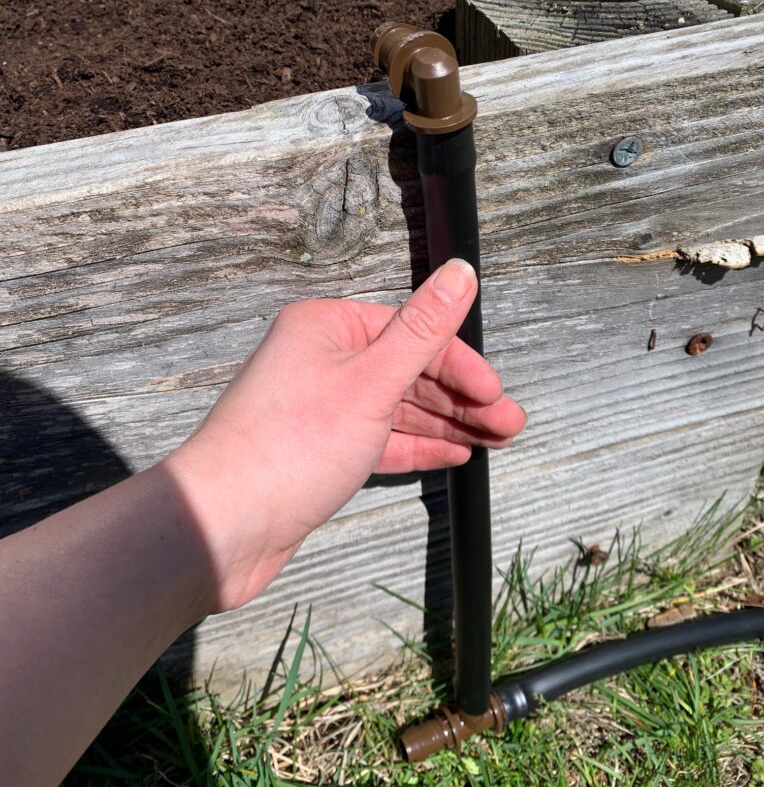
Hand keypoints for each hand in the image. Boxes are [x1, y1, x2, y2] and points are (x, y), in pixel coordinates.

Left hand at [167, 259, 525, 611]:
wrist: (220, 525)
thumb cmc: (288, 447)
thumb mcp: (370, 382)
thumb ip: (423, 330)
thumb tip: (460, 271)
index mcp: (326, 327)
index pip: (411, 334)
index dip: (459, 364)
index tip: (496, 394)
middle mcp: (321, 360)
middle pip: (407, 371)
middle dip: (460, 398)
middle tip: (510, 425)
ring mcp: (318, 407)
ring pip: (396, 407)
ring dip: (446, 423)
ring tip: (495, 441)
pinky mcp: (318, 451)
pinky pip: (377, 438)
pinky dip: (414, 444)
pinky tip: (452, 452)